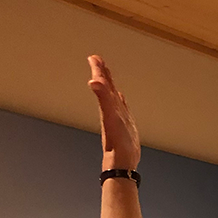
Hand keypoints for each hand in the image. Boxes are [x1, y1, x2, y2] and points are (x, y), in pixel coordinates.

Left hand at [88, 55, 140, 170]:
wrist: (123, 160)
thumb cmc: (117, 141)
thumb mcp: (111, 117)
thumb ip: (103, 98)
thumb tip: (93, 80)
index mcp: (108, 105)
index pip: (102, 83)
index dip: (99, 70)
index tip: (94, 57)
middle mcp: (112, 108)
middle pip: (106, 87)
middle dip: (102, 73)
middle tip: (96, 59)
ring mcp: (118, 115)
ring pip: (112, 95)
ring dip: (109, 84)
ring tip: (106, 74)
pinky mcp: (125, 123)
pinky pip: (121, 106)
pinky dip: (120, 99)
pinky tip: (120, 97)